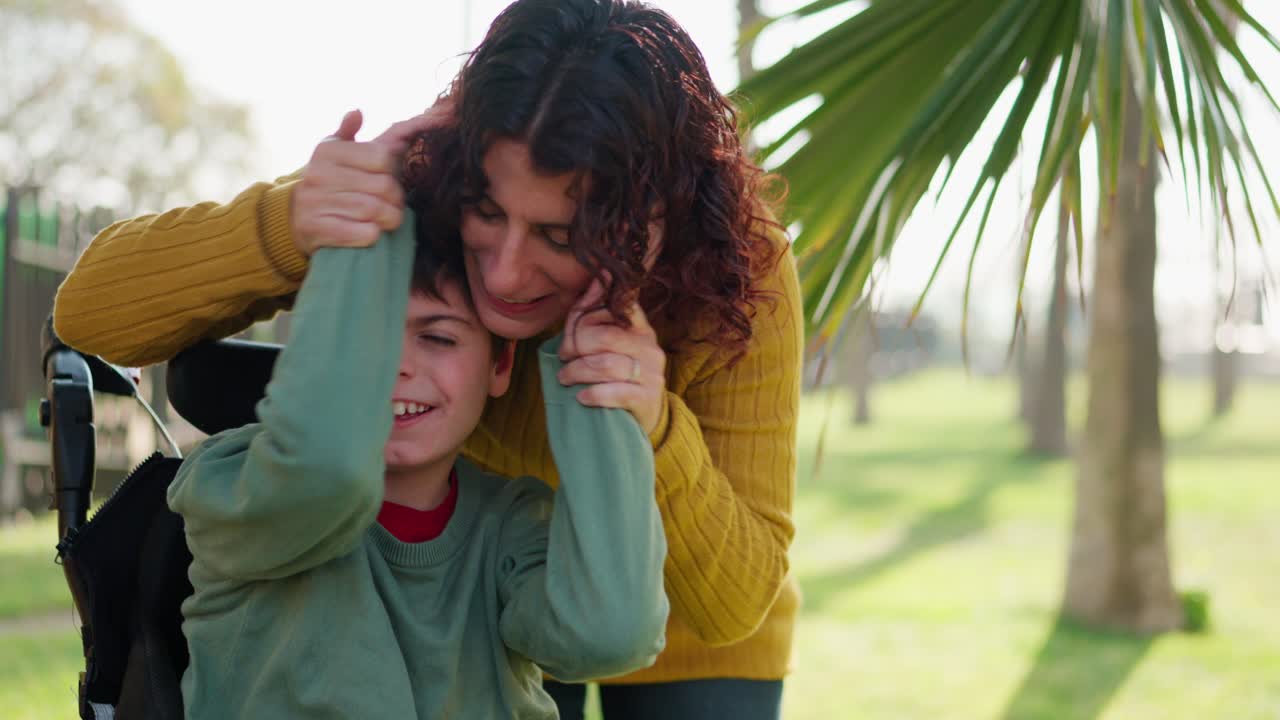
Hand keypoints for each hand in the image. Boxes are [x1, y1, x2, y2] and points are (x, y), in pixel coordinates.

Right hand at [291, 102, 451, 256]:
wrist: (290, 218)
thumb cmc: (324, 182)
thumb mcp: (331, 153)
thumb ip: (347, 133)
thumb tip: (357, 112)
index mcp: (328, 152)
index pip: (382, 157)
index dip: (394, 170)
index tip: (391, 178)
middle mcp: (320, 174)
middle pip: (383, 186)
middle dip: (396, 198)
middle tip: (396, 204)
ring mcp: (316, 202)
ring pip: (375, 210)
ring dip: (390, 218)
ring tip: (390, 219)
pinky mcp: (317, 229)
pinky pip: (364, 233)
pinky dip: (374, 234)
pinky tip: (373, 232)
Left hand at [557, 281, 666, 435]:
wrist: (645, 416)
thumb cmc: (619, 375)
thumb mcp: (609, 344)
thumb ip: (595, 314)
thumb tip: (597, 278)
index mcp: (639, 327)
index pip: (615, 306)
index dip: (585, 317)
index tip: (570, 335)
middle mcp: (649, 347)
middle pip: (605, 336)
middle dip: (576, 347)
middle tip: (564, 358)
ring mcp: (651, 373)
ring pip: (605, 365)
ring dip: (577, 372)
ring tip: (565, 378)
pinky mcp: (647, 398)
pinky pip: (615, 392)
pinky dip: (592, 394)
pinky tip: (581, 397)